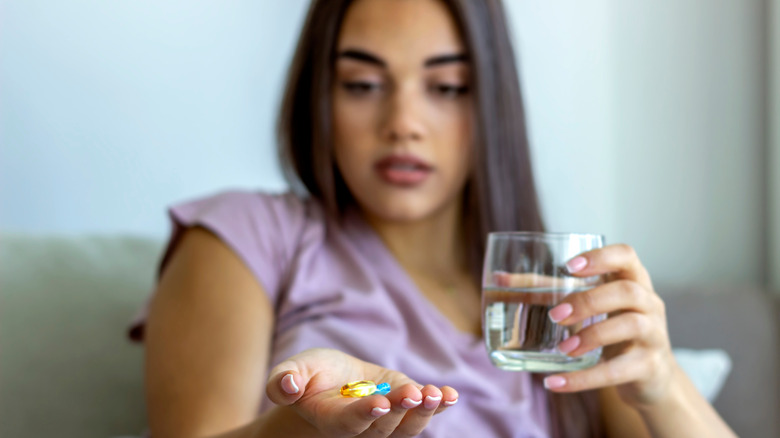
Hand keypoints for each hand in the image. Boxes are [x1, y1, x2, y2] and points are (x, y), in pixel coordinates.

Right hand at [266, 348, 457, 436]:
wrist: (330, 382)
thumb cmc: (308, 378)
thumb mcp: (291, 373)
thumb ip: (283, 381)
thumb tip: (285, 385)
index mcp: (333, 420)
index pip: (351, 423)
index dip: (366, 414)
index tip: (380, 403)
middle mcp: (363, 426)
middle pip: (386, 425)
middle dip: (401, 409)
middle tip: (413, 394)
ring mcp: (388, 418)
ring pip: (408, 424)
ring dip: (424, 410)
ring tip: (437, 395)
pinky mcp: (404, 403)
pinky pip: (424, 409)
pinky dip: (439, 404)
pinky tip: (450, 395)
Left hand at [541, 244, 675, 408]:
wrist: (652, 377)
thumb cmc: (614, 328)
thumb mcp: (589, 307)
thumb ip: (547, 290)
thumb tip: (499, 280)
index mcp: (633, 280)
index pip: (626, 256)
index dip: (600, 257)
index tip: (570, 266)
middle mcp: (649, 303)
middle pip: (627, 291)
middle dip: (589, 300)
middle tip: (555, 315)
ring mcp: (654, 334)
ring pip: (630, 326)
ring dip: (592, 336)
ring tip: (563, 349)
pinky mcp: (649, 366)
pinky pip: (619, 371)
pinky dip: (585, 379)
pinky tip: (556, 383)